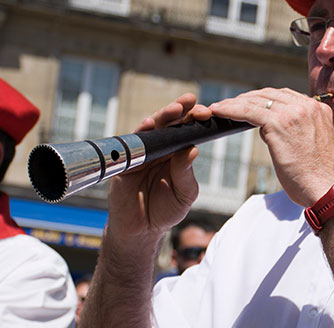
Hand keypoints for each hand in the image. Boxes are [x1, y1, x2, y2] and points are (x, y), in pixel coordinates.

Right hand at [106, 93, 210, 240]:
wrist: (141, 231)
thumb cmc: (164, 211)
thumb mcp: (184, 194)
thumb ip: (186, 173)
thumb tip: (192, 149)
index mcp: (176, 154)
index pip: (186, 131)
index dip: (195, 120)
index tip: (208, 113)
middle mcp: (159, 149)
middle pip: (169, 124)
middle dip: (180, 110)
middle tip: (191, 101)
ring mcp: (141, 154)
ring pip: (151, 129)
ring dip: (163, 116)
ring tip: (176, 108)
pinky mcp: (126, 162)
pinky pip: (131, 144)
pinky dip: (141, 133)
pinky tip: (149, 125)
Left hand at [210, 88, 333, 206]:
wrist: (327, 190)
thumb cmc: (317, 178)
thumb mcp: (309, 146)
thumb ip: (292, 132)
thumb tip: (267, 129)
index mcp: (318, 109)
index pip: (284, 96)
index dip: (263, 99)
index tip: (248, 103)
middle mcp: (307, 106)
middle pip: (269, 94)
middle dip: (247, 98)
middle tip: (229, 104)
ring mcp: (294, 113)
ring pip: (257, 101)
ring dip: (235, 103)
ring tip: (219, 108)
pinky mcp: (279, 124)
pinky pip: (248, 111)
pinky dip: (231, 110)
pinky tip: (218, 111)